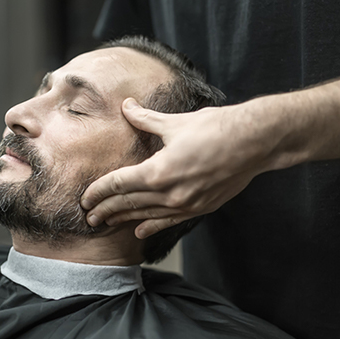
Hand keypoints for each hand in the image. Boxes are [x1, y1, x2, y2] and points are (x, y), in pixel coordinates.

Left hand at [81, 97, 276, 238]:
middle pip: (128, 203)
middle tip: (89, 217)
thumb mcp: (175, 123)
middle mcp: (170, 193)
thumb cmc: (215, 128)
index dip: (99, 191)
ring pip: (146, 215)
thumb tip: (126, 106)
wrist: (254, 142)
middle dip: (106, 210)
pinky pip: (170, 220)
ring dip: (124, 219)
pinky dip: (152, 226)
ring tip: (106, 224)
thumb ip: (146, 119)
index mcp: (159, 170)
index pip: (119, 184)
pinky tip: (140, 232)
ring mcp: (186, 203)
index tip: (85, 198)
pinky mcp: (200, 207)